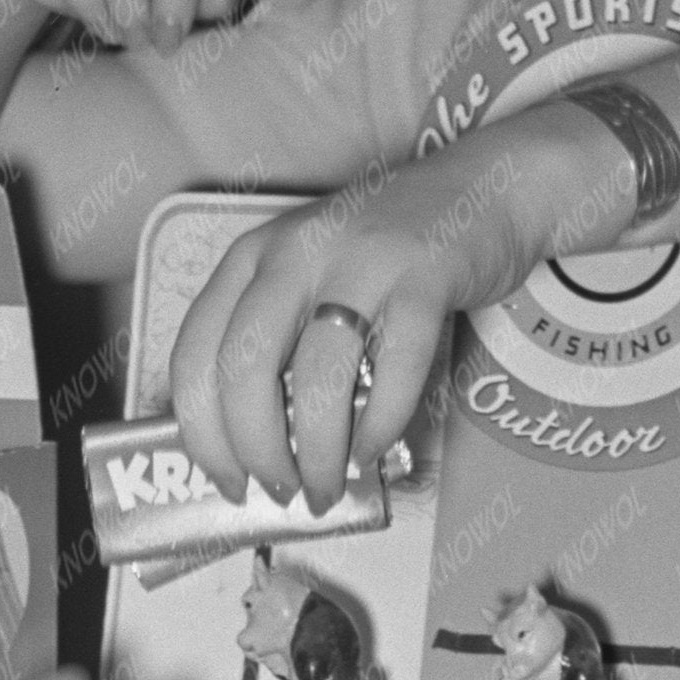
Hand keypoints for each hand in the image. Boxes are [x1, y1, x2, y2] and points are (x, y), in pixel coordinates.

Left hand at [165, 118, 618, 507]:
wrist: (484, 188)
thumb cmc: (384, 253)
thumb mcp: (307, 280)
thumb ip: (274, 343)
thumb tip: (254, 450)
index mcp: (251, 258)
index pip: (195, 354)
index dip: (202, 433)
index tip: (225, 480)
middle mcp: (293, 254)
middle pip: (245, 371)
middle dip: (257, 451)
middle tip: (279, 492)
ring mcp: (359, 260)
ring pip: (317, 377)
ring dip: (317, 452)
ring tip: (326, 488)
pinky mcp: (425, 274)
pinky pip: (396, 367)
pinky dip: (381, 424)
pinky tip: (374, 452)